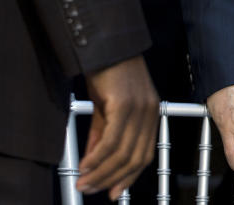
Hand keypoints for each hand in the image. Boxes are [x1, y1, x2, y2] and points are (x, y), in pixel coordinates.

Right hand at [78, 56, 158, 199]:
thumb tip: (92, 163)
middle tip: (89, 190)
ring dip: (101, 172)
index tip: (113, 193)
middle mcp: (150, 112)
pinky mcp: (125, 104)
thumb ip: (102, 135)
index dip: (129, 176)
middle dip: (111, 179)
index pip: (145, 154)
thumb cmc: (106, 71)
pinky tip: (84, 165)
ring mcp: (140, 108)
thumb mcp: (105, 108)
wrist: (104, 43)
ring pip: (123, 152)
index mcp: (150, 113)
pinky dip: (97, 157)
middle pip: (135, 158)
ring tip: (83, 182)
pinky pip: (112, 140)